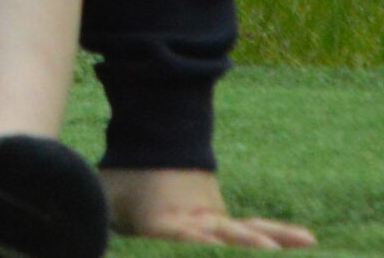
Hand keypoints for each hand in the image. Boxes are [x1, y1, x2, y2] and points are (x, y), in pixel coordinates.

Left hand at [96, 168, 314, 248]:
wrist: (153, 138)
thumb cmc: (123, 178)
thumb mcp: (105, 196)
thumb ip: (95, 216)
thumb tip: (75, 224)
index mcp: (163, 220)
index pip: (184, 239)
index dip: (199, 244)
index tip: (209, 241)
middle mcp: (194, 219)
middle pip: (223, 235)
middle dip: (244, 243)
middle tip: (266, 249)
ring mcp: (211, 216)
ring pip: (245, 230)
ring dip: (274, 237)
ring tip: (308, 241)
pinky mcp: (220, 216)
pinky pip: (250, 228)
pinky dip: (278, 235)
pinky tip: (306, 241)